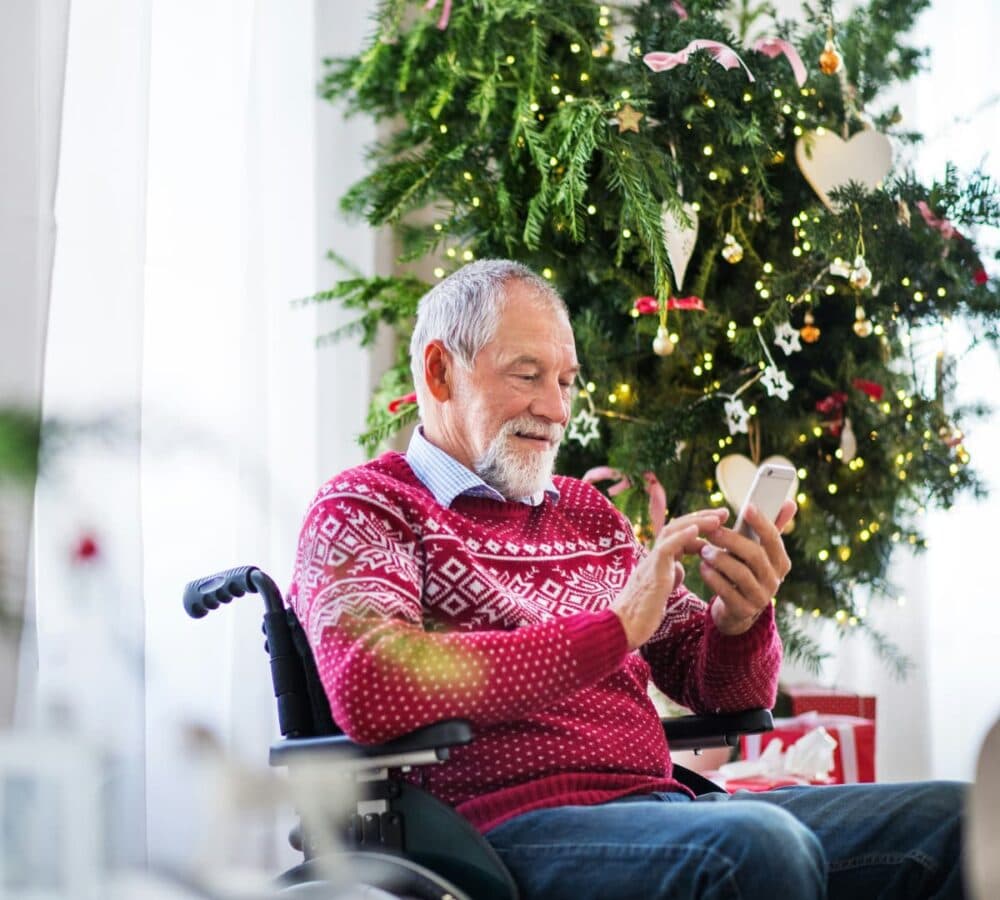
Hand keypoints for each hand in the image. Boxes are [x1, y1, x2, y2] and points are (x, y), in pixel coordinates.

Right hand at [613, 509, 727, 649]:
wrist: (622, 629)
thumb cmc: (640, 614)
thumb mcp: (661, 590)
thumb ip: (671, 576)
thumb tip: (680, 569)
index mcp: (658, 561)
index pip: (678, 535)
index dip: (699, 528)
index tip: (719, 524)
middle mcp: (653, 557)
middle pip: (676, 527)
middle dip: (701, 518)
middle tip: (723, 513)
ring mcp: (651, 563)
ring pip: (671, 532)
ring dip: (695, 522)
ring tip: (716, 518)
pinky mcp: (652, 574)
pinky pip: (666, 549)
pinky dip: (681, 537)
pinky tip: (696, 530)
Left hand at [699, 500, 796, 636]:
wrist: (738, 610)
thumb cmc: (747, 570)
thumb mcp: (759, 551)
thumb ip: (772, 528)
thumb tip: (790, 502)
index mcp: (780, 562)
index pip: (773, 539)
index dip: (762, 522)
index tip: (747, 506)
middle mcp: (774, 580)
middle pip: (755, 555)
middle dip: (732, 540)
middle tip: (712, 531)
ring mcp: (760, 597)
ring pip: (741, 574)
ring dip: (720, 559)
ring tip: (704, 550)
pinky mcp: (743, 610)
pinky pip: (727, 592)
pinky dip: (713, 578)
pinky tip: (703, 568)